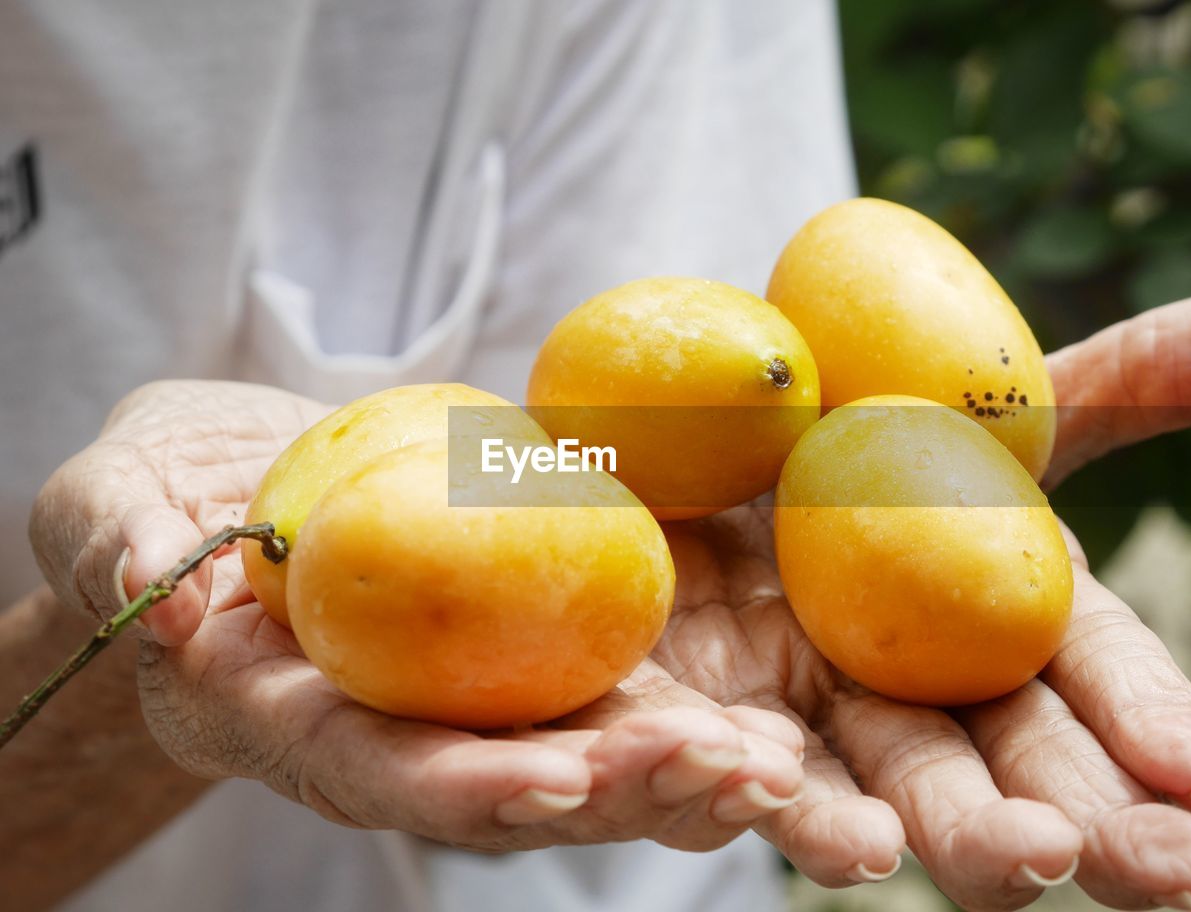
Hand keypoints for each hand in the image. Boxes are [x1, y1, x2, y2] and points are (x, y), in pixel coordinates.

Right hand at [29, 381, 804, 853]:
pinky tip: (778, 727)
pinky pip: (610, 687)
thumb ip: (120, 542)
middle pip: (511, 784)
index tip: (554, 784)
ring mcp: (467, 696)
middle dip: (622, 793)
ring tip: (785, 772)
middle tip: (735, 779)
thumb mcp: (111, 498)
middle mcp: (391, 731)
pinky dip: (692, 712)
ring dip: (685, 771)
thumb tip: (156, 593)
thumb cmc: (156, 494)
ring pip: (581, 753)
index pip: (374, 768)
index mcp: (286, 716)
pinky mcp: (523, 648)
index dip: (462, 787)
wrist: (236, 478)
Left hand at [656, 291, 1190, 910]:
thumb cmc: (845, 429)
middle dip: (1076, 827)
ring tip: (1004, 866)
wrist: (678, 433)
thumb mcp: (982, 406)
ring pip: (846, 797)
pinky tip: (756, 779)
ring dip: (925, 834)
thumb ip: (1123, 385)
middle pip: (980, 776)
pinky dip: (717, 780)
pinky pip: (684, 764)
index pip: (1073, 686)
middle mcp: (886, 695)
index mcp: (974, 628)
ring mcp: (777, 717)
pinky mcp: (670, 718)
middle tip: (1169, 876)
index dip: (1145, 727)